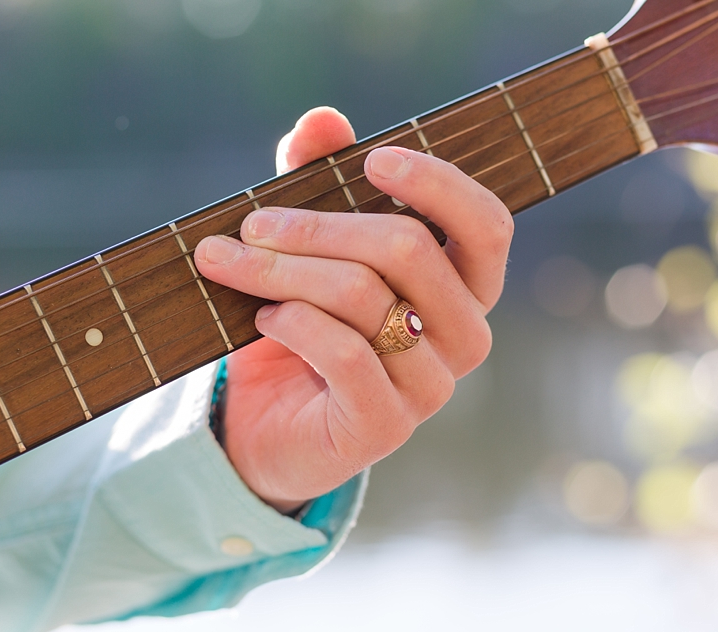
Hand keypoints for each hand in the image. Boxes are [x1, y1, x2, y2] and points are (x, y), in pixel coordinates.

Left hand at [194, 107, 512, 512]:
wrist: (268, 422)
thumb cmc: (304, 322)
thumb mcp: (312, 248)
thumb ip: (321, 182)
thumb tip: (321, 119)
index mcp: (465, 288)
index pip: (487, 227)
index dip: (438, 184)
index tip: (372, 160)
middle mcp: (465, 337)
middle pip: (408, 249)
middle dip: (316, 226)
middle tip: (251, 222)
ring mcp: (431, 386)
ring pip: (364, 296)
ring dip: (283, 270)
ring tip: (229, 263)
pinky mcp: (386, 426)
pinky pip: (344, 351)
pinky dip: (293, 322)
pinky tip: (263, 318)